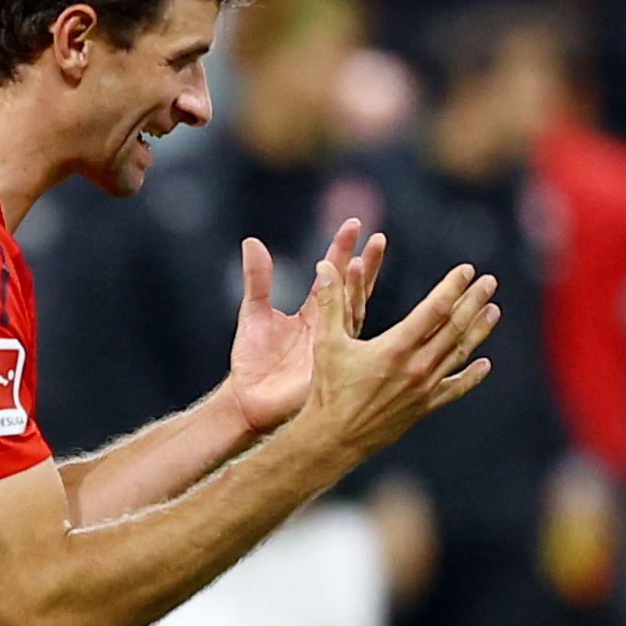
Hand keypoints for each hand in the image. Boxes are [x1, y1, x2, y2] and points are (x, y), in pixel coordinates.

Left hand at [219, 221, 376, 435]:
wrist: (247, 400)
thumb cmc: (252, 361)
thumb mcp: (253, 312)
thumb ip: (257, 279)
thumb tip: (252, 241)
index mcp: (315, 312)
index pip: (334, 275)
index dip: (343, 249)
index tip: (355, 225)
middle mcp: (330, 326)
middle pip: (354, 290)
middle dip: (366, 265)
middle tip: (377, 238)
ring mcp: (333, 345)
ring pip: (352, 310)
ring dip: (358, 287)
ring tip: (360, 260)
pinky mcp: (329, 364)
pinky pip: (341, 337)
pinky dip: (347, 316)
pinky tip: (351, 298)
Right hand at [291, 251, 497, 469]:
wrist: (335, 438)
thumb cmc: (328, 390)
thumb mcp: (326, 342)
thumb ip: (330, 302)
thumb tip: (325, 267)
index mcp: (396, 347)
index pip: (435, 309)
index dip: (453, 287)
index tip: (466, 271)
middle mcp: (416, 366)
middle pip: (454, 327)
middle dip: (473, 301)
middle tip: (489, 282)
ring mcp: (424, 388)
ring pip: (459, 353)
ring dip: (478, 330)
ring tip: (493, 311)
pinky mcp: (424, 406)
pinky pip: (455, 388)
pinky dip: (472, 376)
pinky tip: (485, 365)